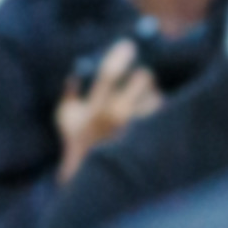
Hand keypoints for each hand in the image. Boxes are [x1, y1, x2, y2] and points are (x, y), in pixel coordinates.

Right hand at [56, 38, 162, 182]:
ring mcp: (136, 127)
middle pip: (143, 77)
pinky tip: (149, 117)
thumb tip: (73, 77)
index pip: (110, 73)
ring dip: (150, 95)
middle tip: (137, 83)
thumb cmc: (78, 146)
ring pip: (156, 94)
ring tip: (141, 104)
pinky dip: (157, 110)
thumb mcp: (66, 121)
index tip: (128, 47)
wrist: (92, 181)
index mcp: (95, 108)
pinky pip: (161, 111)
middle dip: (141, 78)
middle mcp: (116, 115)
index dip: (120, 55)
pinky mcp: (148, 135)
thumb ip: (68, 97)